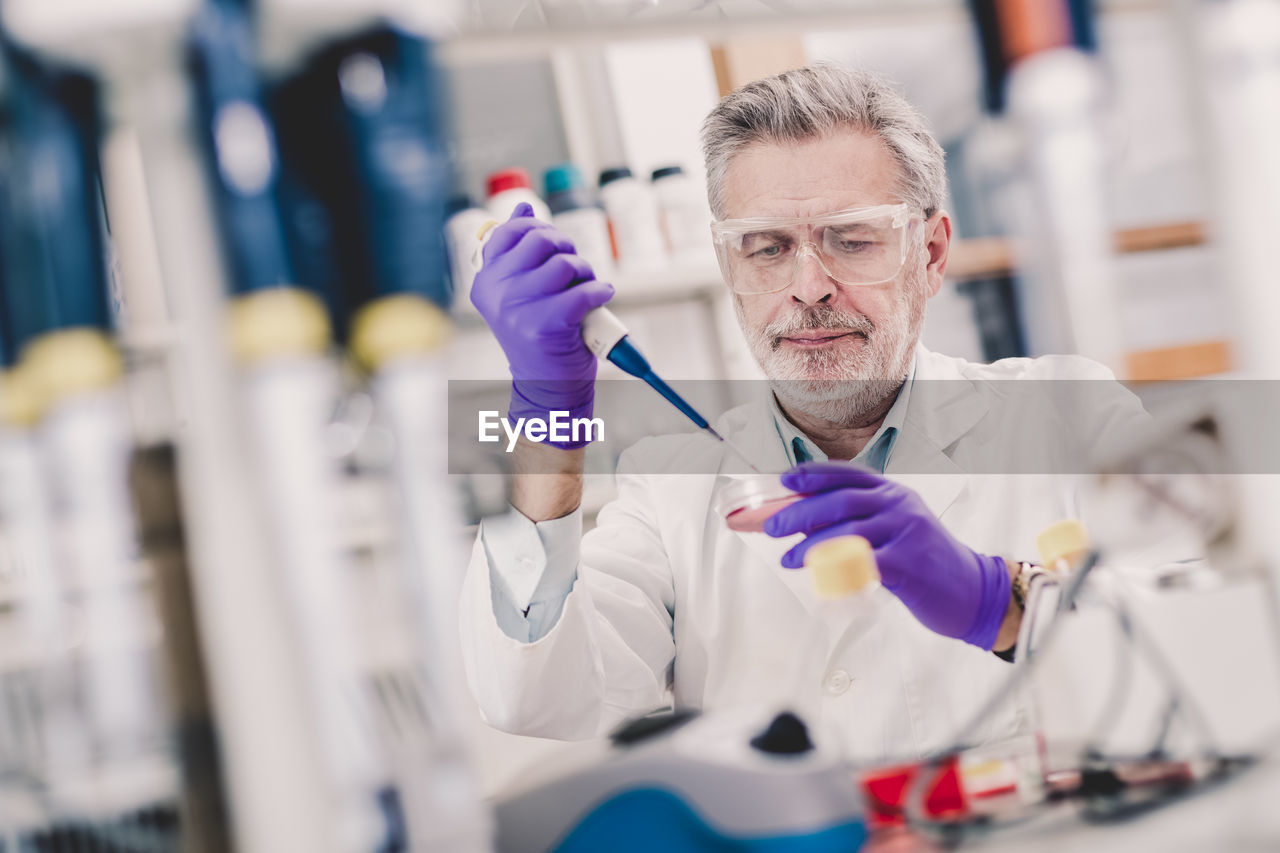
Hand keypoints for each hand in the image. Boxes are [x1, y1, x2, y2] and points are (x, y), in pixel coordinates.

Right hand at [470, 203, 613, 447]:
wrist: (546, 387)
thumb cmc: (539, 337)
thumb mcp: (521, 290)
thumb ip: (519, 251)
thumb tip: (522, 206)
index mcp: (485, 281)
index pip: (509, 231)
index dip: (539, 229)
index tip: (553, 246)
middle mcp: (496, 293)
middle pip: (540, 239)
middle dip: (566, 248)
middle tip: (574, 270)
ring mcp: (518, 308)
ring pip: (565, 263)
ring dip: (585, 273)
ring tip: (585, 290)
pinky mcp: (545, 324)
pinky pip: (584, 291)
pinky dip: (599, 292)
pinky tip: (599, 300)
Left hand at [763, 462, 1011, 649]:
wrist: (974, 591)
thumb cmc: (926, 561)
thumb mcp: (897, 528)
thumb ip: (861, 520)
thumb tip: (808, 519)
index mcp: (894, 492)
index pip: (847, 475)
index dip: (812, 475)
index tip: (785, 481)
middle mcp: (900, 505)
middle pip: (840, 501)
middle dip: (799, 512)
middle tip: (771, 526)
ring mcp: (906, 532)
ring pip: (845, 531)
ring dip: (809, 546)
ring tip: (787, 559)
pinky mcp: (908, 563)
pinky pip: (861, 563)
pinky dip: (835, 569)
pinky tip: (818, 578)